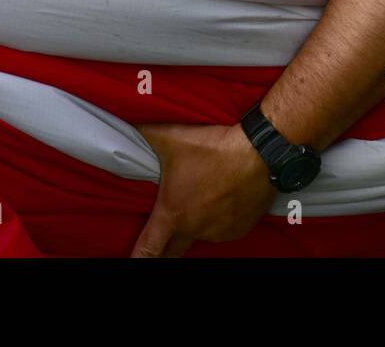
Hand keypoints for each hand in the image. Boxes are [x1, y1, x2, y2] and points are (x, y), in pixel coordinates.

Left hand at [131, 122, 275, 256]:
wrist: (259, 153)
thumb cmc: (213, 147)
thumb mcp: (171, 136)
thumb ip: (144, 132)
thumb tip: (125, 122)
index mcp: (173, 213)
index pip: (148, 249)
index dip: (138, 257)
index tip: (133, 261)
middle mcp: (195, 229)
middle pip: (173, 252)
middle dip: (164, 250)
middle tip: (160, 242)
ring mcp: (219, 232)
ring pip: (200, 235)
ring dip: (195, 225)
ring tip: (199, 198)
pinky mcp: (240, 228)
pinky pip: (223, 229)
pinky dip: (219, 219)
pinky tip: (221, 198)